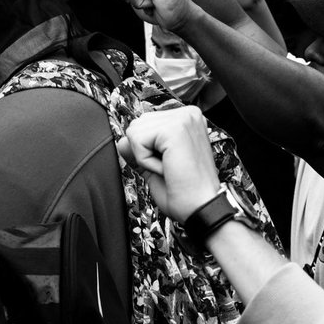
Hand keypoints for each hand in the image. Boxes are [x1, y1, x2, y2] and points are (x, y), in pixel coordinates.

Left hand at [117, 107, 220, 222]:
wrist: (201, 209)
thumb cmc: (185, 193)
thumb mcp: (155, 166)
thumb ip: (139, 150)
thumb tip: (121, 141)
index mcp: (187, 120)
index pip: (146, 123)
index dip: (148, 150)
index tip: (171, 164)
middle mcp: (188, 114)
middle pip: (138, 124)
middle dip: (145, 152)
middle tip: (169, 168)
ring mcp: (183, 119)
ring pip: (135, 131)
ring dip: (145, 157)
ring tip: (169, 168)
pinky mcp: (175, 129)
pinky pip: (138, 140)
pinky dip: (146, 161)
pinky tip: (167, 168)